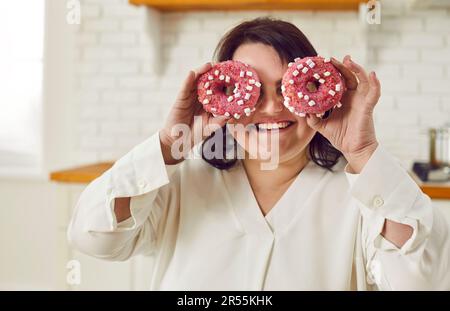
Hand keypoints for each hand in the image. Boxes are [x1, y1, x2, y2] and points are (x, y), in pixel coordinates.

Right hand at [159, 63, 228, 164]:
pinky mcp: (180, 99)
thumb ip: (220, 121)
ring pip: (195, 80)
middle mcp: (199, 96)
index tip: (232, 73)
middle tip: (222, 65)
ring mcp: (189, 96)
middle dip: (213, 72)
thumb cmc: (195, 133)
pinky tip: (192, 73)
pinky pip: (184, 88)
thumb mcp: (211, 127)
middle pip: (206, 80)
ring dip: (201, 71)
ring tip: (209, 65)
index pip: (216, 88)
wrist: (180, 140)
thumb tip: (231, 116)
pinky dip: (188, 80)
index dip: (223, 80)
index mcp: (208, 101)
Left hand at [306, 55, 380, 172]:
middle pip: (348, 76)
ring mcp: (361, 100)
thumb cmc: (341, 137)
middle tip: (331, 59)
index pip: (337, 81)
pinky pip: (374, 93)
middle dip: (341, 66)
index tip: (321, 64)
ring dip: (356, 69)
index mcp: (343, 99)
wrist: (353, 149)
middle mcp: (353, 97)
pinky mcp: (368, 106)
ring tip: (348, 60)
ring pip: (361, 79)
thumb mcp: (322, 126)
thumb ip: (312, 119)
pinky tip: (373, 74)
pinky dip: (375, 83)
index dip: (331, 73)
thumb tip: (302, 112)